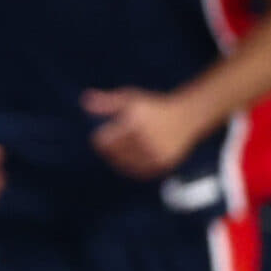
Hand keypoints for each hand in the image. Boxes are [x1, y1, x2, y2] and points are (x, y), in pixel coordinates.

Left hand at [84, 87, 205, 179]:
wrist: (187, 117)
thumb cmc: (153, 106)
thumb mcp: (130, 98)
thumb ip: (107, 102)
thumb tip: (84, 102)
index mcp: (134, 122)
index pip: (104, 141)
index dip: (98, 140)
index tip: (99, 137)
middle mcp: (145, 139)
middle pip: (113, 154)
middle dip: (107, 151)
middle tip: (109, 146)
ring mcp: (155, 153)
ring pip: (125, 165)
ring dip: (118, 161)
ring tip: (119, 152)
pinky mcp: (163, 164)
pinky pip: (140, 172)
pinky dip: (132, 169)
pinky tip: (130, 160)